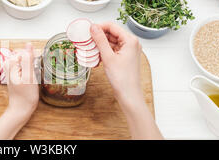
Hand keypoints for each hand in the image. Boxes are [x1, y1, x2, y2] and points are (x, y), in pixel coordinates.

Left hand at [0, 43, 38, 139]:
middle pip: (24, 54)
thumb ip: (28, 59)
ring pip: (25, 60)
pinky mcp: (15, 74)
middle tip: (34, 73)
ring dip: (31, 65)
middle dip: (31, 61)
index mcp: (10, 64)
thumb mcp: (29, 76)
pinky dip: (29, 69)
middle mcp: (8, 65)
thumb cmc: (26, 96)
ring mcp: (11, 69)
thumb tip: (29, 44)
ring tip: (33, 76)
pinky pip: (24, 66)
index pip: (24, 51)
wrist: (21, 109)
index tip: (37, 66)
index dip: (33, 57)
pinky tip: (31, 77)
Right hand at [90, 22, 162, 138]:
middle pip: (112, 34)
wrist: (129, 95)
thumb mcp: (108, 57)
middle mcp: (131, 43)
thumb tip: (93, 28)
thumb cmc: (122, 79)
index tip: (87, 30)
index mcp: (130, 40)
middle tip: (86, 41)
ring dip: (100, 46)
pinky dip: (104, 53)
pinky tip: (96, 59)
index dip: (99, 27)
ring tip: (90, 51)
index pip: (112, 26)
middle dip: (98, 37)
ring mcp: (128, 51)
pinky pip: (112, 50)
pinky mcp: (125, 58)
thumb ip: (100, 40)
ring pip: (111, 42)